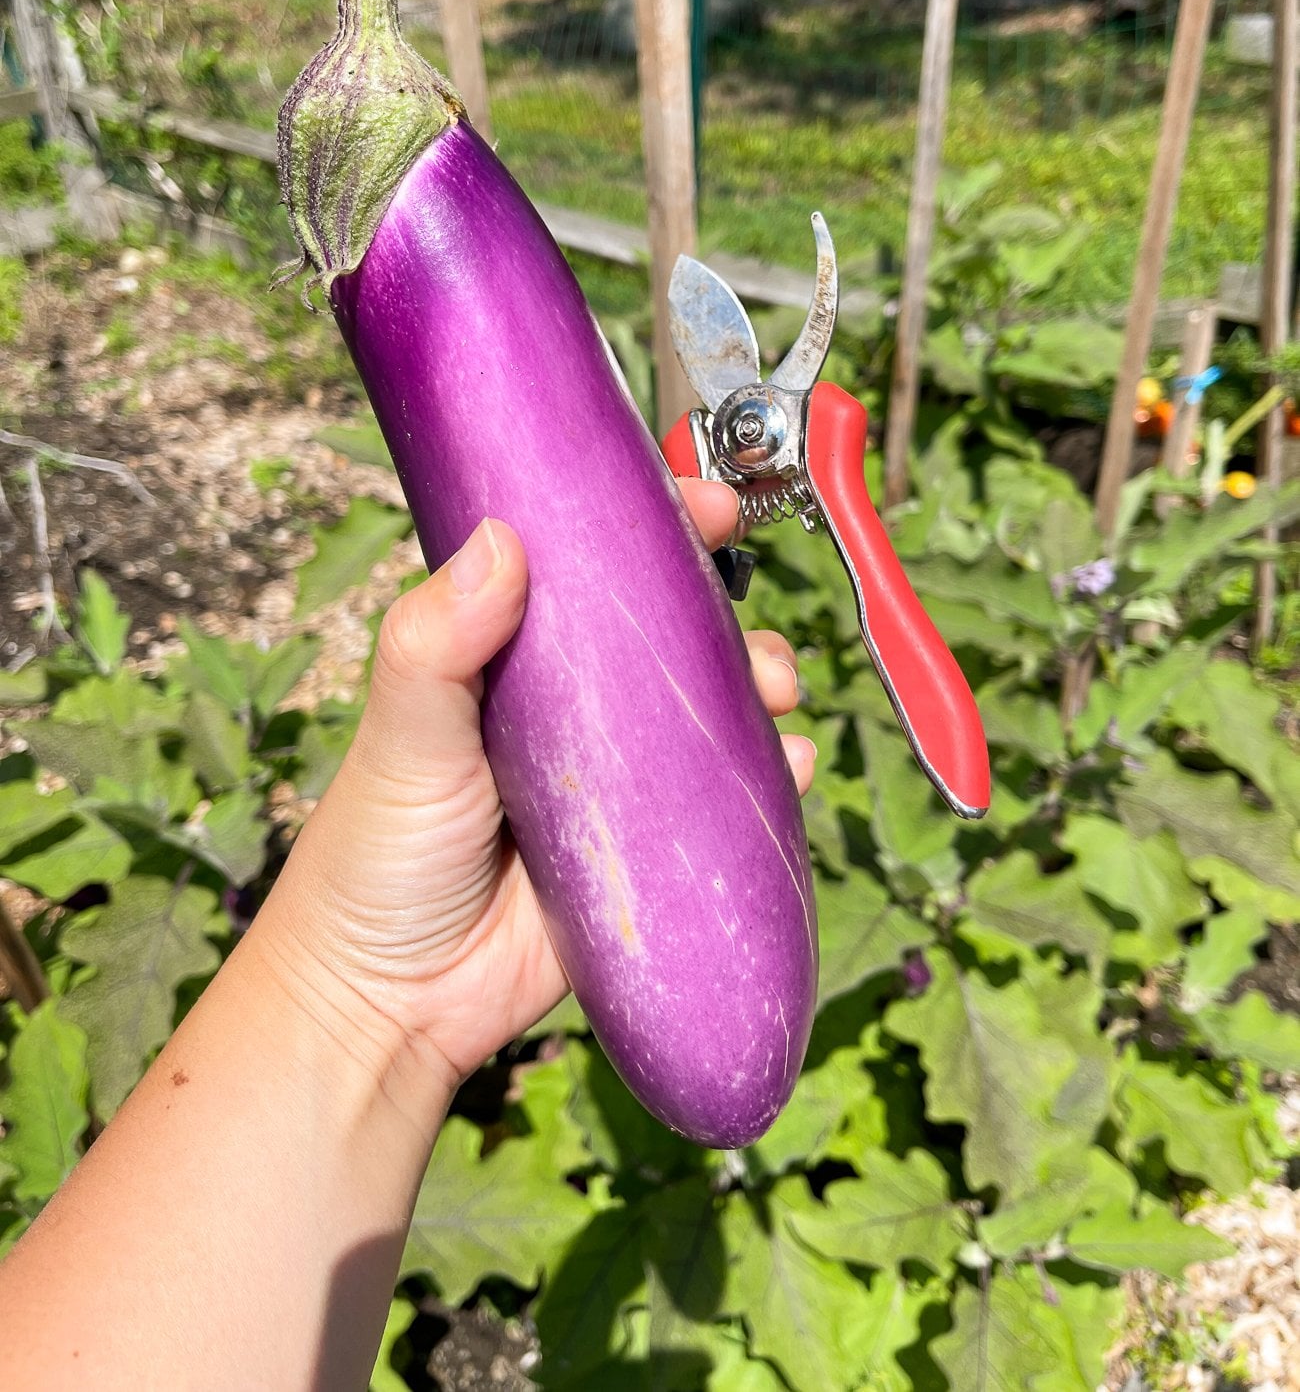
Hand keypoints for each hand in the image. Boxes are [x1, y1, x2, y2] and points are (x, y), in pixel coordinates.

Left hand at [260, 480, 813, 1091]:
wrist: (395, 1004)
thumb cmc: (375, 855)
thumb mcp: (402, 734)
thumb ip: (436, 642)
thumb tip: (499, 540)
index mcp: (514, 656)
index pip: (594, 569)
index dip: (654, 527)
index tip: (703, 503)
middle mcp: (577, 707)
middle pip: (672, 630)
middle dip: (724, 603)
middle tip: (741, 599)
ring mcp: (622, 777)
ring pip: (714, 706)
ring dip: (760, 680)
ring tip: (773, 688)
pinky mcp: (656, 848)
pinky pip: (732, 800)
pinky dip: (774, 775)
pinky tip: (790, 764)